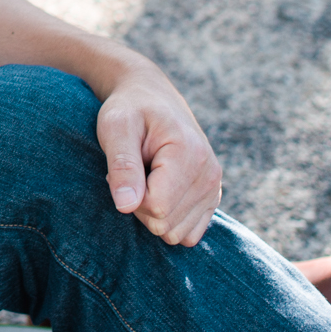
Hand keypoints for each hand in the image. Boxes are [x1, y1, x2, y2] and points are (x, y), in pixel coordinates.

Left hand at [96, 63, 222, 245]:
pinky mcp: (211, 198)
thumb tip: (126, 206)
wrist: (151, 97)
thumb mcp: (116, 127)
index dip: (130, 194)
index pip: (156, 206)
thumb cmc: (129, 110)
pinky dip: (168, 218)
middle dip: (139, 204)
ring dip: (152, 212)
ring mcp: (214, 188)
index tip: (124, 165)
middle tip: (133, 171)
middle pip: (164, 224)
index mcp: (189, 154)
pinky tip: (159, 190)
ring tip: (145, 178)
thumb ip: (122, 165)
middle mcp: (210, 174)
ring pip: (175, 234)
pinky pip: (188, 234)